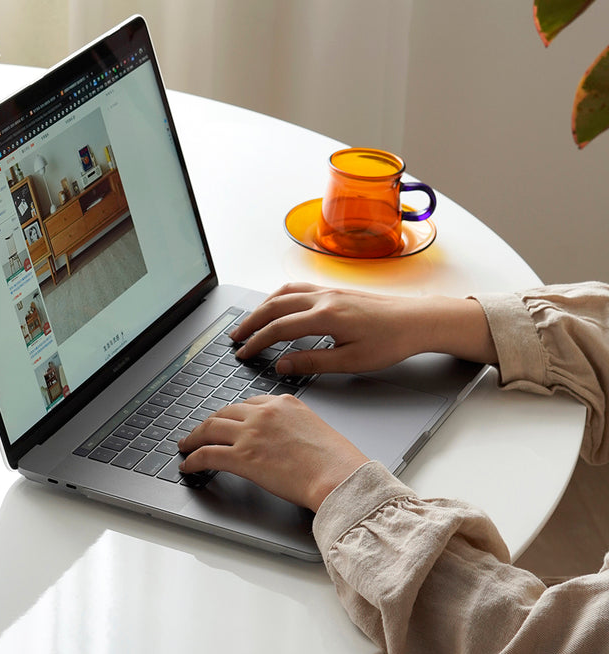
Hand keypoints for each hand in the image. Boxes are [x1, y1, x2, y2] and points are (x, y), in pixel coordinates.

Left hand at [178, 395, 369, 510]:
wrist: (339, 477)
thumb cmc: (336, 461)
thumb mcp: (315, 429)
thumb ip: (293, 427)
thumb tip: (281, 440)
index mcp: (284, 403)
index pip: (248, 404)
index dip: (231, 414)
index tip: (226, 421)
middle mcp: (264, 413)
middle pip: (224, 413)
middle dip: (208, 423)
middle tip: (199, 432)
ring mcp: (250, 434)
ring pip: (209, 429)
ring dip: (193, 438)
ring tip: (186, 446)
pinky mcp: (241, 457)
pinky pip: (207, 454)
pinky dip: (193, 460)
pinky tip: (188, 465)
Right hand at [231, 283, 496, 376]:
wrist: (419, 320)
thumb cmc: (392, 342)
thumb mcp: (351, 361)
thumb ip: (312, 362)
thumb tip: (282, 365)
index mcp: (326, 316)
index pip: (279, 328)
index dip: (257, 342)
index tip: (243, 353)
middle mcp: (324, 298)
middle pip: (275, 306)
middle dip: (251, 322)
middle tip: (235, 337)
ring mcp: (329, 290)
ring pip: (284, 293)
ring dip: (262, 307)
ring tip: (249, 322)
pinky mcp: (336, 290)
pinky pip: (298, 288)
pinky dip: (279, 297)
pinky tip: (277, 306)